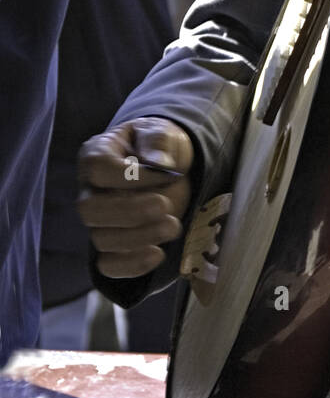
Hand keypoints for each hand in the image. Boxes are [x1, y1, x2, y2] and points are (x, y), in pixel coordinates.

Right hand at [77, 117, 193, 278]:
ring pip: (101, 240)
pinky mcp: (112, 246)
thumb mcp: (162, 131)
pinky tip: (159, 253)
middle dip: (131, 212)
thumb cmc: (160, 147)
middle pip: (89, 211)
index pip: (98, 169)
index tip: (165, 173)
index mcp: (96, 155)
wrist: (170, 170)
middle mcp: (89, 190)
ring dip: (141, 237)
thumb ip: (159, 140)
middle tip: (165, 205)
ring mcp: (98, 221)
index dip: (131, 176)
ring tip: (173, 225)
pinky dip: (133, 265)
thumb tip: (159, 162)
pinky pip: (109, 265)